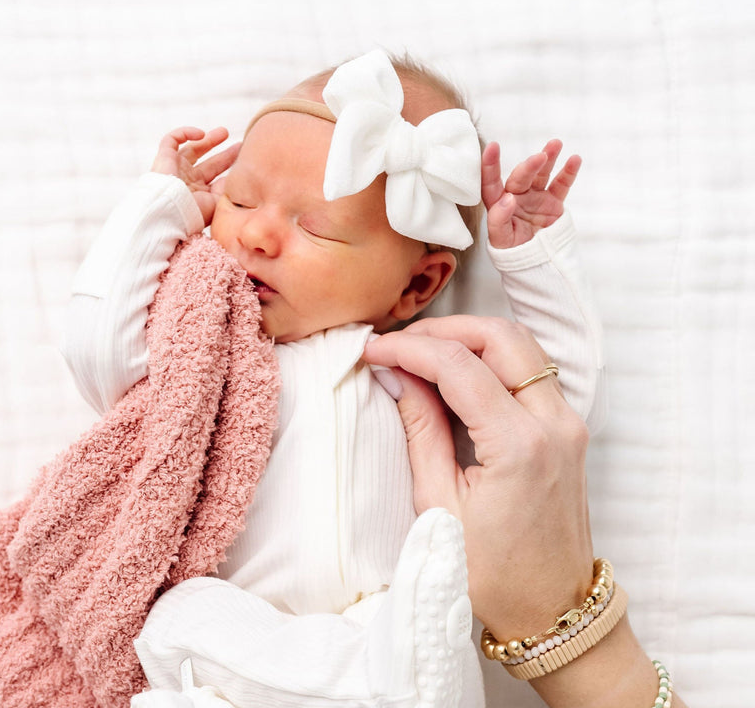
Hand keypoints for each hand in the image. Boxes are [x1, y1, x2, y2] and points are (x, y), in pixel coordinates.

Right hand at [151, 127, 240, 224]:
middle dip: (224, 154)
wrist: (169, 211)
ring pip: (192, 149)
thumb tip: (236, 176)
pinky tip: (201, 134)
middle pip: (208, 164)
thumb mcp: (217, 202)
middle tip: (240, 145)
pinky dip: (185, 133)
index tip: (245, 160)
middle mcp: (187, 182)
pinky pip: (171, 139)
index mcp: (199, 194)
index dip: (229, 168)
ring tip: (225, 132)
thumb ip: (227, 189)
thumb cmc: (193, 212)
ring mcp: (176, 169)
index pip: (216, 178)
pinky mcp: (164, 158)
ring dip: (208, 139)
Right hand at [363, 315, 592, 638]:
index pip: (459, 366)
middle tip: (399, 344)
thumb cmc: (493, 573)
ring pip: (520, 346)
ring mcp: (567, 423)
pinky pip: (530, 370)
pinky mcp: (567, 428)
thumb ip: (420, 430)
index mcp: (520, 446)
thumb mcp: (440, 504)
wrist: (553, 610)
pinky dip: (490, 358)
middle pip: (500, 337)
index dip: (410, 348)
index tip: (373, 350)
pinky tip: (456, 372)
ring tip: (422, 353)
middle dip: (444, 330)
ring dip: (470, 338)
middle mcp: (554, 423)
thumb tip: (396, 377)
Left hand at [482, 139, 580, 248]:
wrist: (536, 264)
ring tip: (555, 144)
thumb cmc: (512, 252)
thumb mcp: (500, 240)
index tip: (492, 147)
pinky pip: (561, 185)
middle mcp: (516, 197)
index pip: (491, 183)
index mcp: (498, 205)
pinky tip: (574, 160)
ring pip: (540, 174)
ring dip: (548, 158)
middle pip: (520, 177)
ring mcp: (535, 198)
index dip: (490, 166)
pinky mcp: (553, 203)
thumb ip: (499, 220)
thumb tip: (507, 198)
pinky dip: (568, 173)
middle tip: (539, 157)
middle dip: (529, 166)